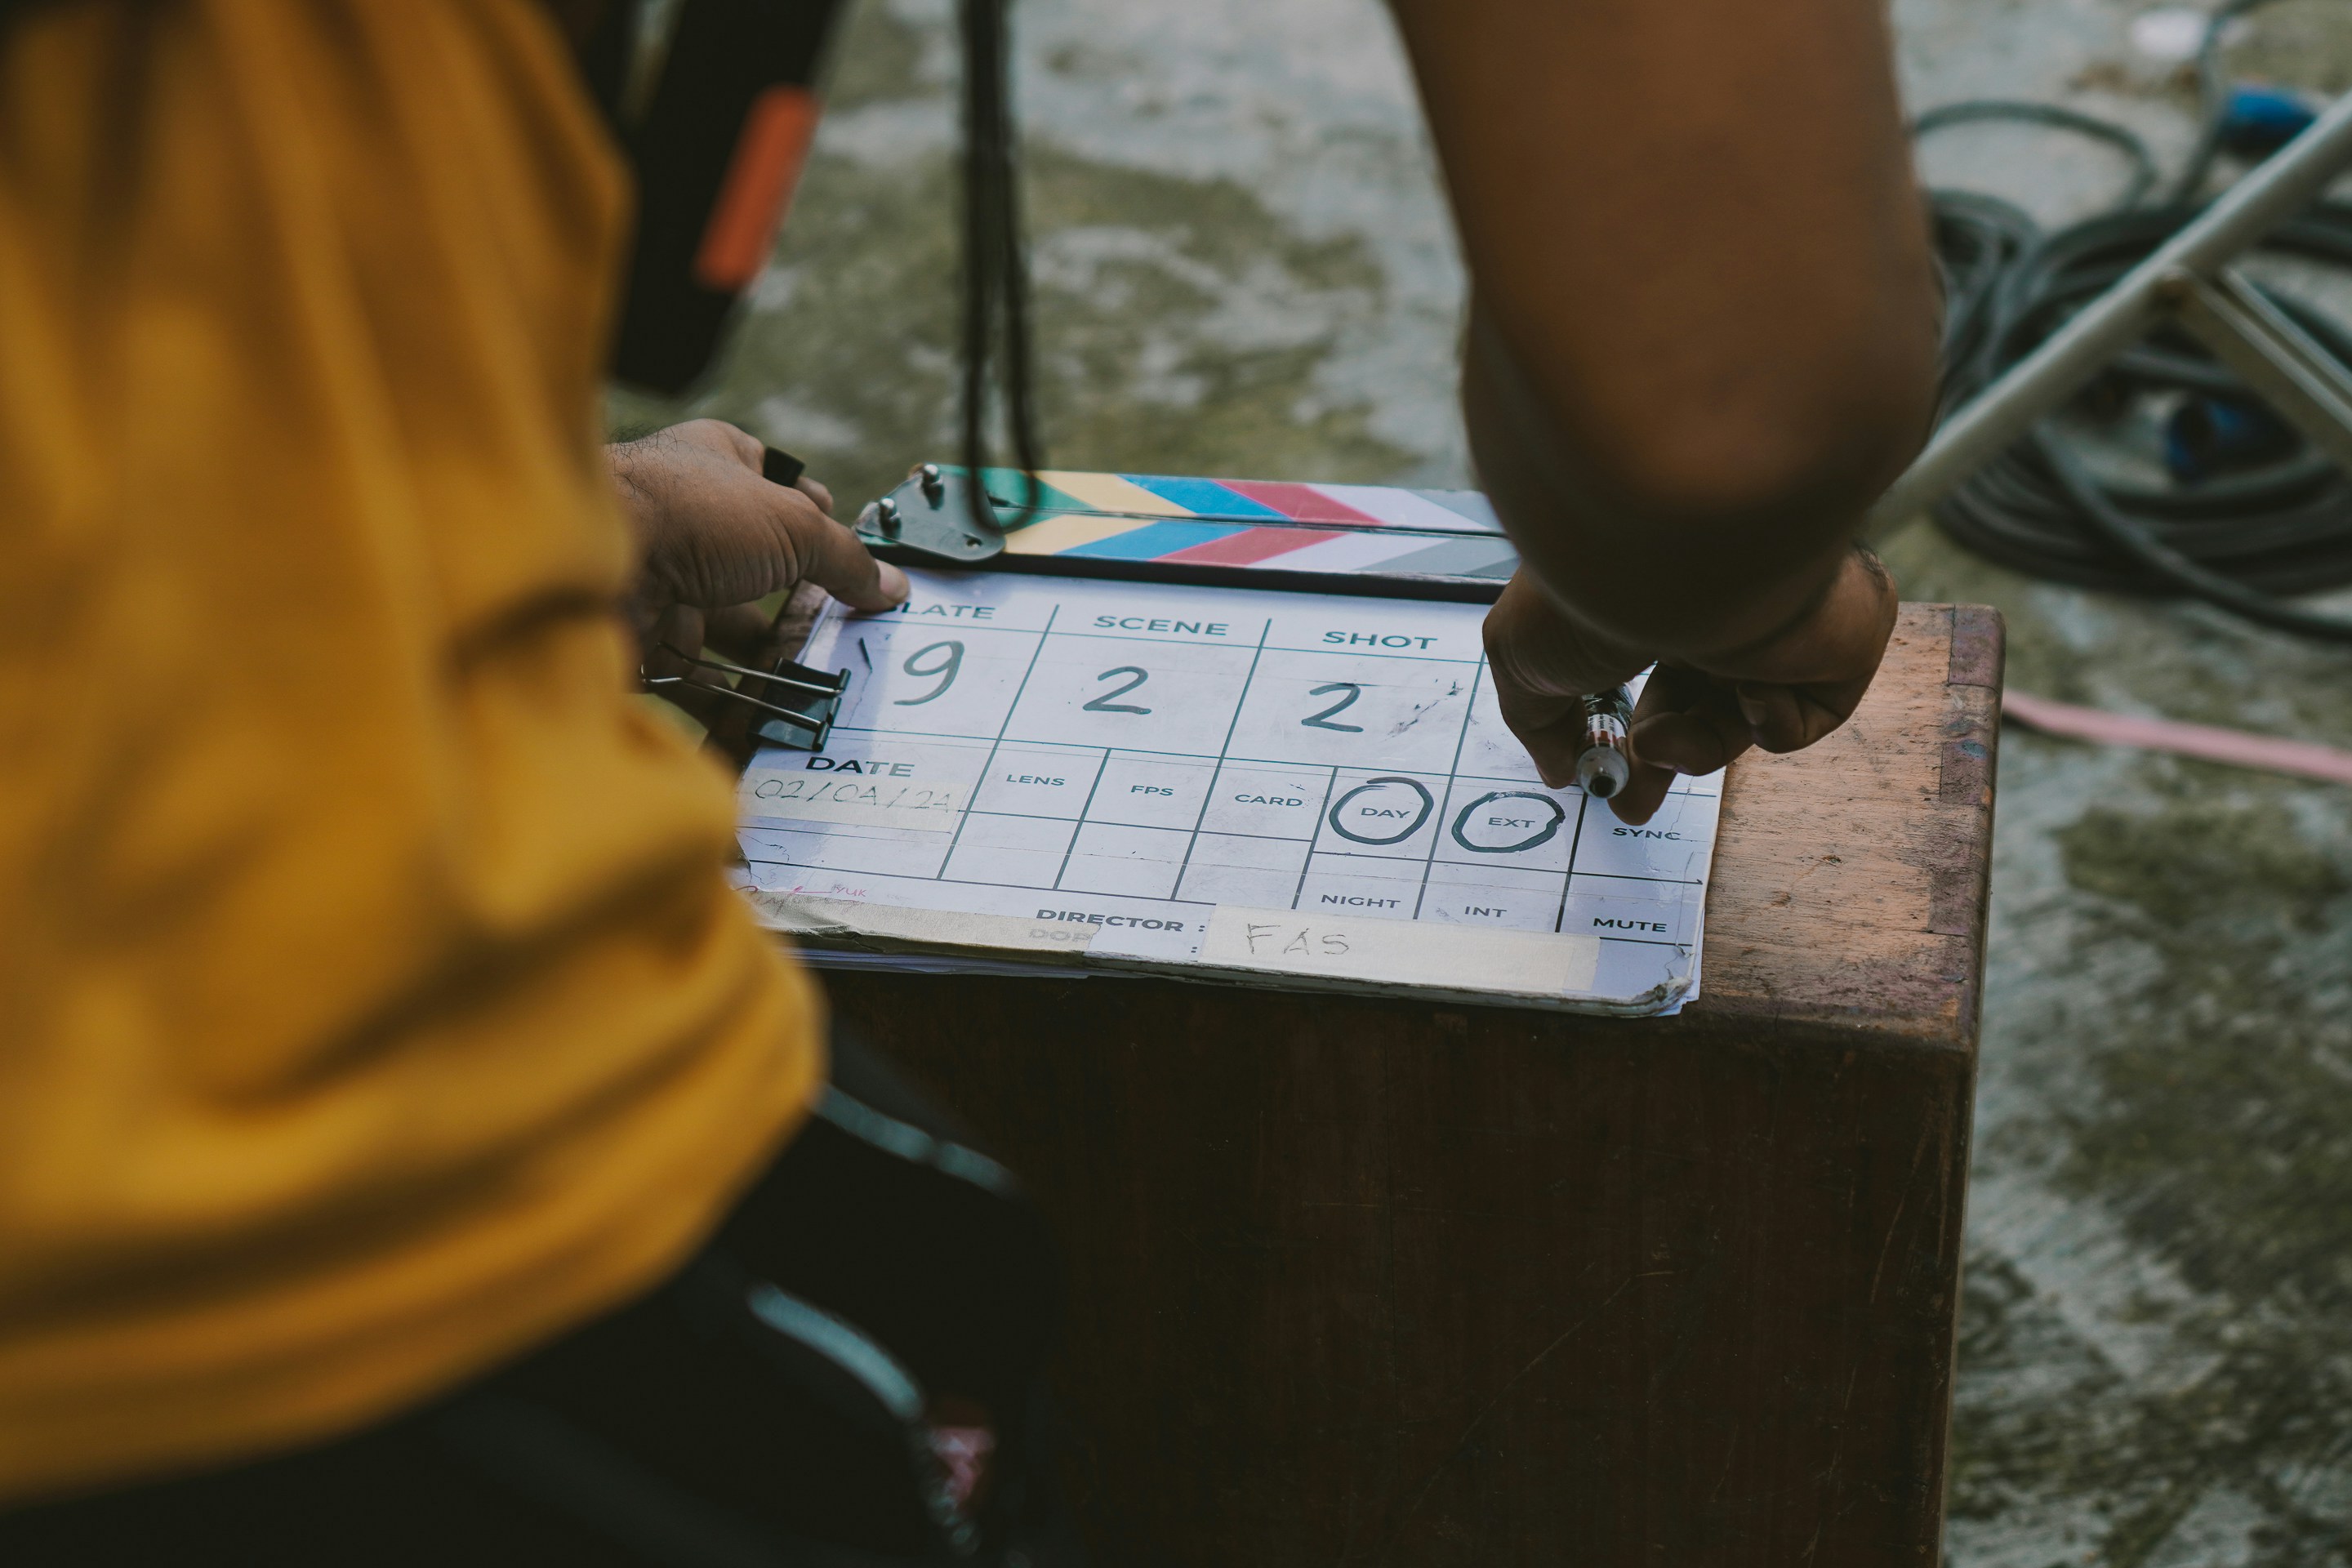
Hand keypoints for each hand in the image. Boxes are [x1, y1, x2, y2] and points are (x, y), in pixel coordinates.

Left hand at [611, 419, 907, 719]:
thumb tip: (891, 587)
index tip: (850, 560)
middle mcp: (685, 522)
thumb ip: (845, 559)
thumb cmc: (689, 514)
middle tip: (841, 644)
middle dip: (797, 613)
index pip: (775, 486)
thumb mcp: (792, 524)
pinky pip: (693, 681)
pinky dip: (727, 709)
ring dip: (767, 669)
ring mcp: (659, 583)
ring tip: (813, 700)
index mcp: (715, 467)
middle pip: (757, 574)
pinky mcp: (641, 642)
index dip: (814, 520)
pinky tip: (763, 731)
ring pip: (725, 634)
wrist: (587, 569)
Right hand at [1482, 545, 1897, 823]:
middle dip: (1658, 760)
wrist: (1686, 554)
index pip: (1638, 670)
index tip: (1594, 777)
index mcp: (1648, 590)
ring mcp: (1774, 623)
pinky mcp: (1836, 647)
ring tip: (1664, 740)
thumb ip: (1536, 722)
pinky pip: (1799, 718)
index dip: (1616, 730)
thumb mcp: (1522, 657)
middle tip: (1630, 808)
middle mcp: (1713, 602)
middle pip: (1692, 703)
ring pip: (1737, 721)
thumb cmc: (1594, 590)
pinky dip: (1767, 721)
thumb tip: (1561, 770)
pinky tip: (1750, 684)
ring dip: (1694, 745)